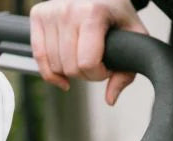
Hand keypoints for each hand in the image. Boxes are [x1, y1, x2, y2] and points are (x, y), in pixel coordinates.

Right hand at [30, 0, 147, 104]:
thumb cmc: (116, 11)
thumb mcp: (134, 35)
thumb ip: (127, 71)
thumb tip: (110, 99)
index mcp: (92, 12)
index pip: (87, 63)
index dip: (99, 74)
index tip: (107, 66)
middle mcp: (67, 10)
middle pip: (70, 67)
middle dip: (85, 74)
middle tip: (96, 63)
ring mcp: (50, 12)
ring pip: (54, 65)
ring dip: (69, 72)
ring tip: (82, 59)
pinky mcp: (38, 15)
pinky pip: (38, 57)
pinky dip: (49, 72)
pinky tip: (62, 76)